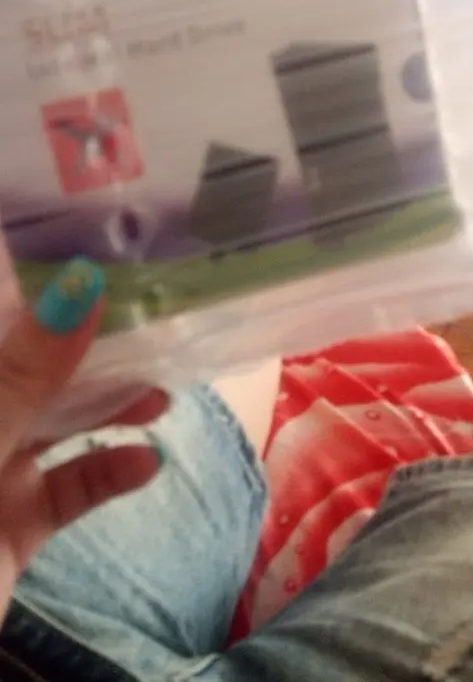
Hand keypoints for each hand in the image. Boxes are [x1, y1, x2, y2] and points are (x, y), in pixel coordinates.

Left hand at [0, 257, 167, 621]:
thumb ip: (23, 369)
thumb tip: (84, 281)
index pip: (3, 311)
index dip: (41, 273)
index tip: (103, 244)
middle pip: (36, 361)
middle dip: (93, 341)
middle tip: (155, 316)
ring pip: (57, 420)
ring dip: (110, 406)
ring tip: (164, 392)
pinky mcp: (15, 520)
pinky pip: (69, 486)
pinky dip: (108, 472)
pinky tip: (147, 461)